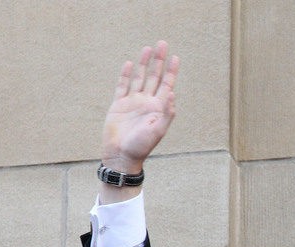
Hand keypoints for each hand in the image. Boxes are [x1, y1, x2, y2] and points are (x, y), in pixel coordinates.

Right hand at [101, 41, 179, 172]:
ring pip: (140, 78)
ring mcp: (133, 102)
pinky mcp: (119, 105)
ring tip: (148, 48)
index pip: (167, 85)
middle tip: (162, 43)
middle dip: (159, 61)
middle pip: (154, 76)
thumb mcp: (158, 131)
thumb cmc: (141, 146)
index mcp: (158, 108)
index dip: (171, 71)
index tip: (175, 57)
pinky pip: (123, 86)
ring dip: (144, 63)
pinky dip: (126, 75)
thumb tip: (173, 94)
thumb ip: (167, 113)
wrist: (121, 155)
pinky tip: (130, 64)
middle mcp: (147, 102)